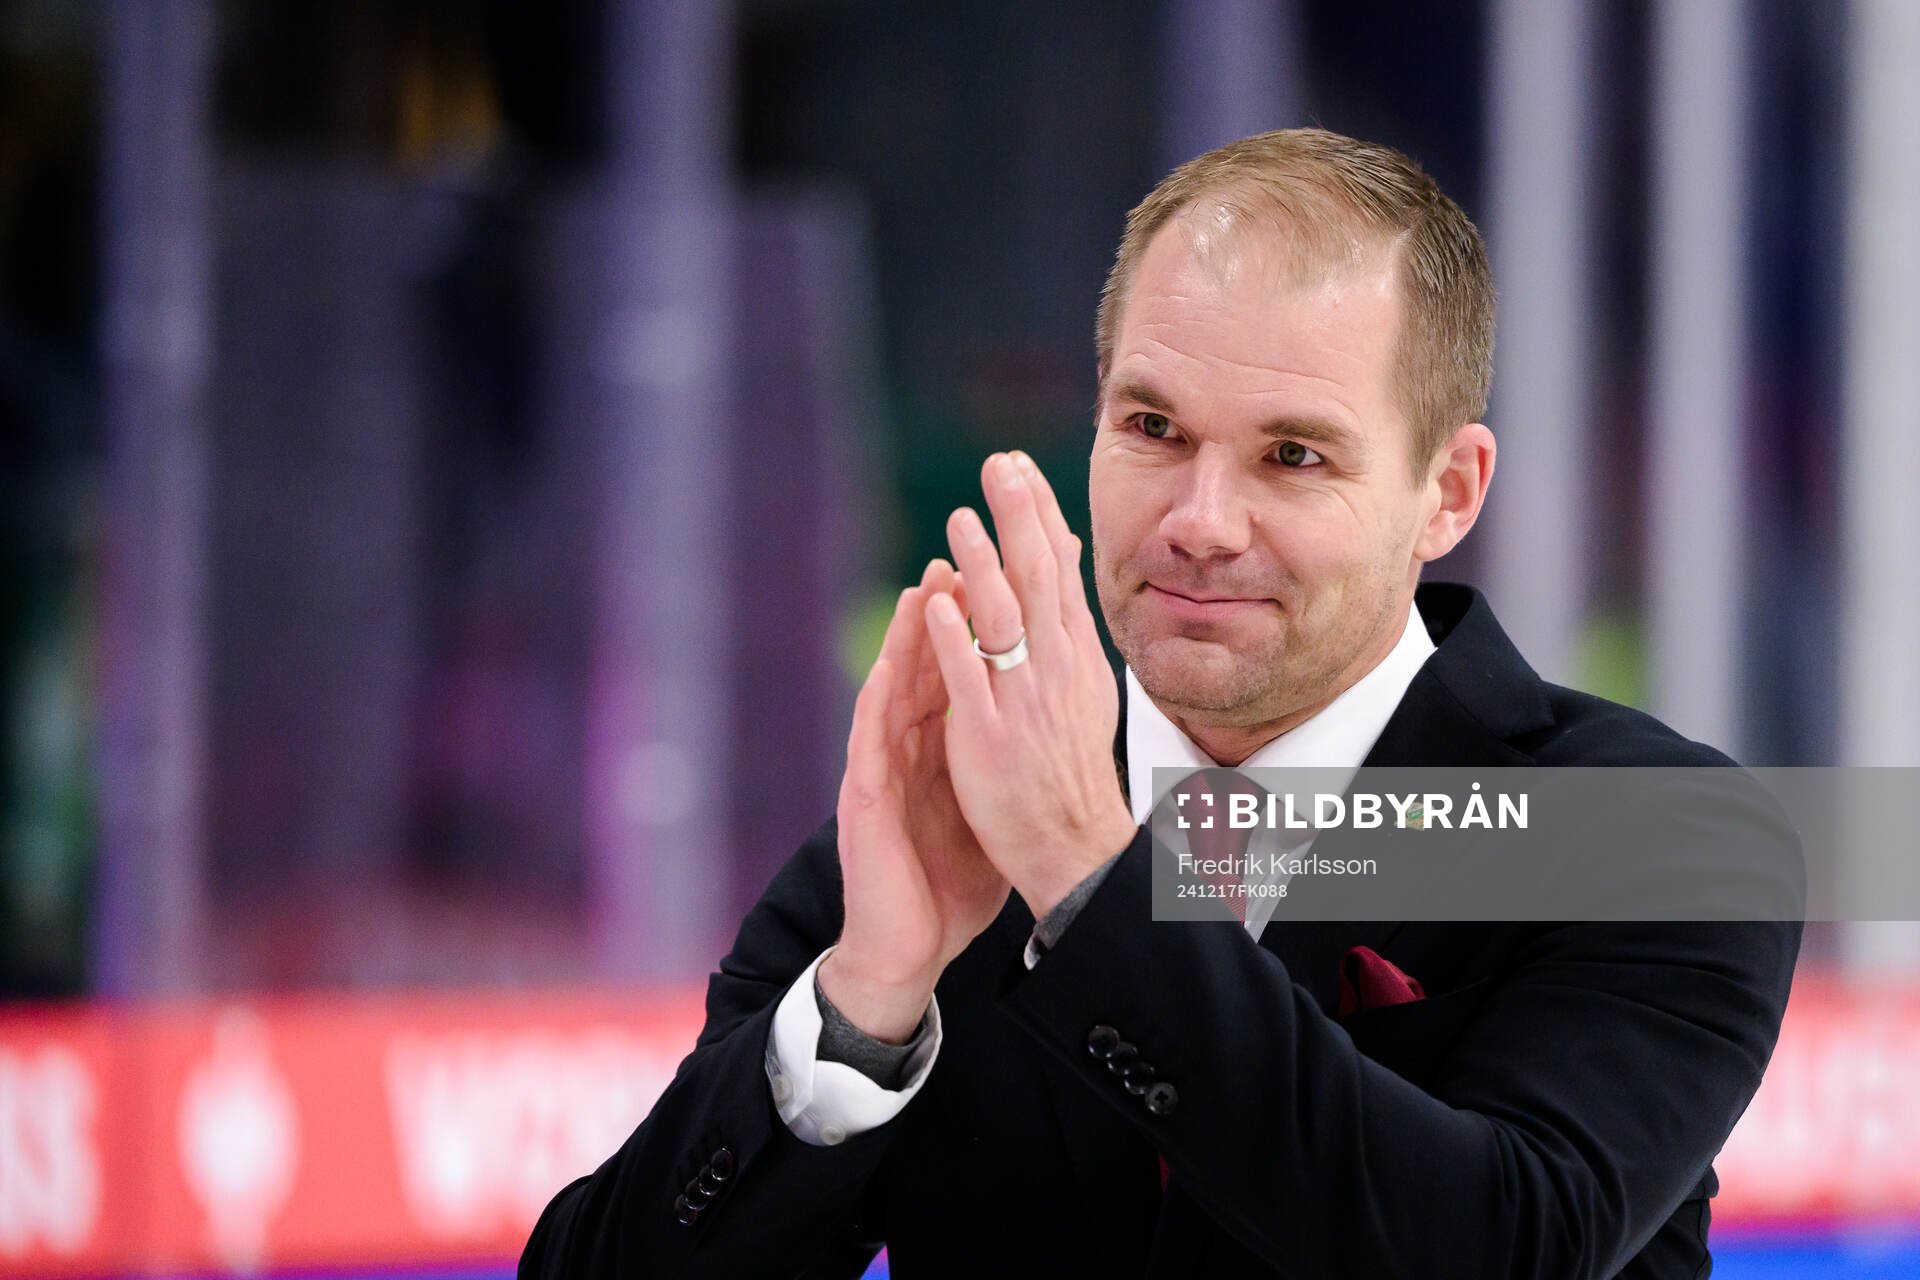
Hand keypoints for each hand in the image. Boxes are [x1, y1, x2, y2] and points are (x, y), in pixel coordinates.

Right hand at [824, 560, 1010, 1041]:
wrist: (908, 945)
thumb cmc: (947, 880)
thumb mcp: (984, 806)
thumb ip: (999, 758)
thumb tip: (1039, 724)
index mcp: (939, 743)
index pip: (962, 665)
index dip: (984, 616)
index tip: (1011, 566)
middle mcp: (907, 745)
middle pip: (928, 660)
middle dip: (948, 601)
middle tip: (967, 542)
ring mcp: (881, 768)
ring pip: (896, 686)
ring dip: (910, 635)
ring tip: (928, 582)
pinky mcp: (865, 800)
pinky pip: (875, 741)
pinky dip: (885, 698)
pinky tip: (893, 666)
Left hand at [924, 452, 1138, 918]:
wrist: (1072, 845)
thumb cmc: (1068, 764)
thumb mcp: (1082, 682)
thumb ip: (1064, 619)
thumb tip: (1063, 551)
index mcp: (1073, 655)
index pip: (1057, 570)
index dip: (1037, 515)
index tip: (1018, 466)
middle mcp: (1052, 670)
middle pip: (1035, 582)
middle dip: (1017, 520)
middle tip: (997, 465)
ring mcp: (1020, 703)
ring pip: (1003, 624)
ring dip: (983, 567)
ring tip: (959, 517)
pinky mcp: (987, 738)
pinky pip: (968, 683)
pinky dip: (954, 641)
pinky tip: (937, 603)